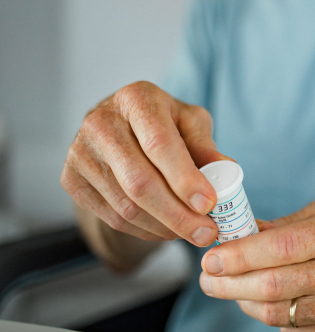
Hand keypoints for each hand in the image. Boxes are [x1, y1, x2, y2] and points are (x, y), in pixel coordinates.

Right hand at [61, 81, 226, 246]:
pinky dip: (145, 231)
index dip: (184, 178)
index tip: (209, 204)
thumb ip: (206, 146)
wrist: (119, 127)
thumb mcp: (189, 122)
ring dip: (164, 227)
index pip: (159, 143)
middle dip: (178, 214)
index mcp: (135, 98)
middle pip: (139, 182)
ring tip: (192, 232)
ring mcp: (80, 151)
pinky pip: (112, 217)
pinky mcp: (71, 179)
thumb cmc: (162, 122)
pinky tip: (166, 229)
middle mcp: (100, 122)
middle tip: (206, 233)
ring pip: (126, 206)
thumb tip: (226, 172)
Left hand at [199, 201, 314, 331]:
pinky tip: (275, 305)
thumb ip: (281, 226)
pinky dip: (275, 320)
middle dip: (228, 284)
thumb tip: (233, 234)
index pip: (278, 248)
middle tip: (208, 280)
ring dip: (245, 303)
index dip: (237, 256)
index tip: (210, 259)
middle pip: (272, 286)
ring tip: (235, 291)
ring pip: (277, 315)